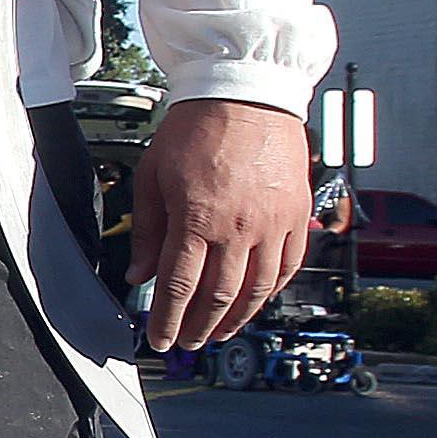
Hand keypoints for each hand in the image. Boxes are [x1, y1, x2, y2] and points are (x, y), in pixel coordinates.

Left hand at [131, 98, 311, 353]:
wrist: (246, 95)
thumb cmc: (197, 129)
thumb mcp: (154, 177)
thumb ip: (149, 230)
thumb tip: (140, 274)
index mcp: (198, 219)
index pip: (179, 287)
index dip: (167, 319)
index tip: (159, 338)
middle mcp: (239, 228)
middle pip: (218, 296)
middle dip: (199, 326)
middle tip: (187, 342)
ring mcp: (273, 224)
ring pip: (257, 289)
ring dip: (237, 318)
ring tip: (219, 333)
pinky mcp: (296, 215)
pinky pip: (288, 266)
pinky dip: (271, 291)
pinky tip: (257, 301)